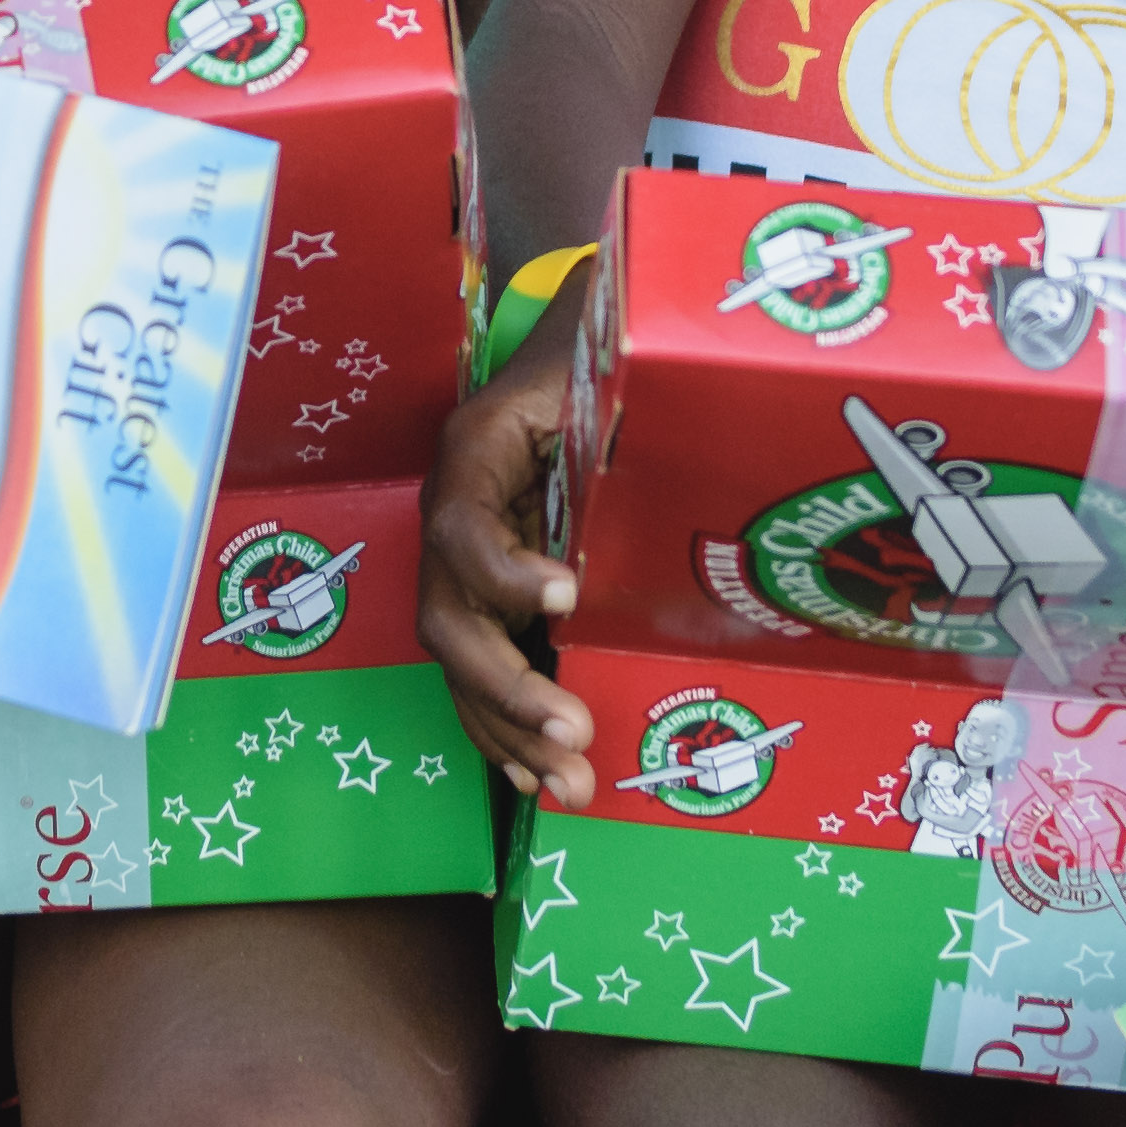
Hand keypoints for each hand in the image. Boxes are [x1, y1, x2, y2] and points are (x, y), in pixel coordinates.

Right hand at [419, 287, 595, 806]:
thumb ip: (618, 380)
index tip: (569, 598)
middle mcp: (455, 516)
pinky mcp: (493, 601)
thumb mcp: (601, 353)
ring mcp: (466, 566)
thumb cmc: (598, 346)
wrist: (580, 342)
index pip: (462, 526)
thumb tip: (675, 399)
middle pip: (450, 618)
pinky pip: (482, 676)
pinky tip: (542, 779)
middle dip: (507, 686)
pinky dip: (507, 732)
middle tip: (572, 729)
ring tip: (568, 784)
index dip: (504, 571)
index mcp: (475, 451)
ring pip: (462, 664)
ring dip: (509, 732)